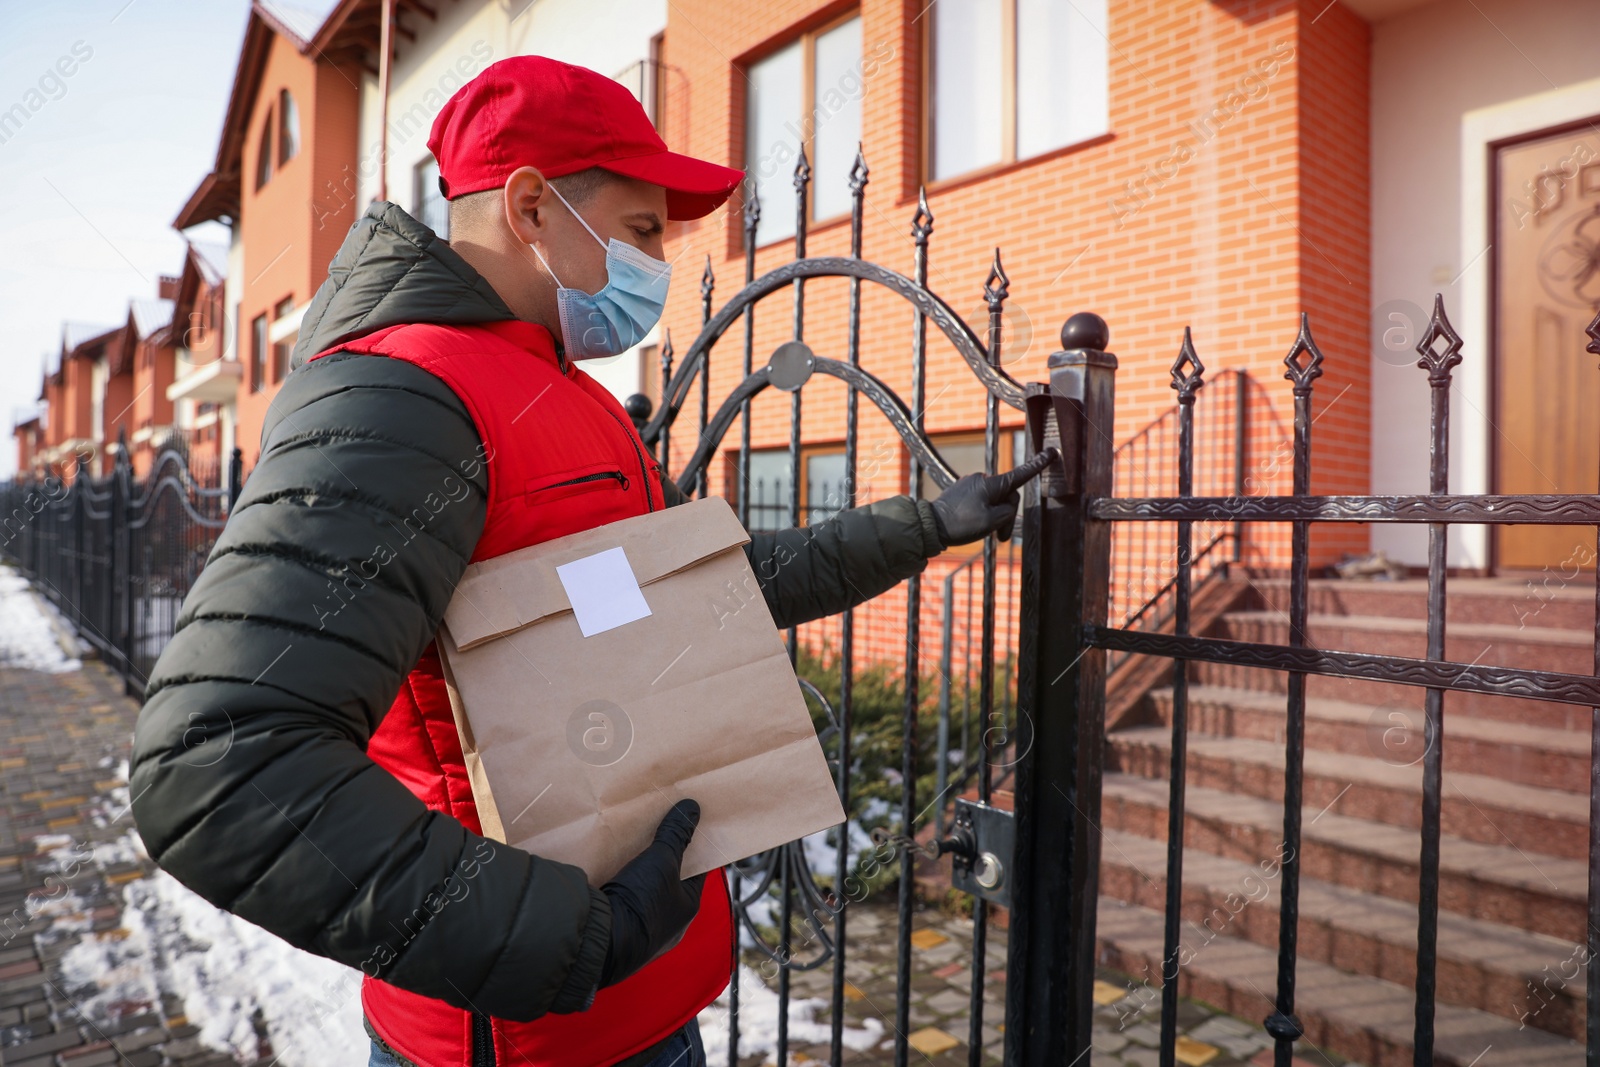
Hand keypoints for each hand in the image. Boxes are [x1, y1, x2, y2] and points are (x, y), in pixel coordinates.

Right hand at [599, 799, 706, 987]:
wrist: (601, 943)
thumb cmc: (642, 903)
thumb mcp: (662, 860)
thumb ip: (676, 834)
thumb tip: (693, 807)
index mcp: (687, 908)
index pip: (696, 873)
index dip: (691, 849)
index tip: (686, 829)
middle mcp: (668, 924)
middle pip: (667, 883)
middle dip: (660, 861)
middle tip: (653, 834)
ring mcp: (641, 931)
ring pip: (643, 894)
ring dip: (636, 876)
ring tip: (629, 849)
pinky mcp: (616, 932)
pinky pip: (622, 904)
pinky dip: (618, 888)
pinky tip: (608, 871)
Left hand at [929, 449, 1055, 546]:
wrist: (930, 527)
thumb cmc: (960, 524)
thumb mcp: (991, 521)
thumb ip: (1006, 511)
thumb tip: (1004, 506)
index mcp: (990, 484)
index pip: (1020, 475)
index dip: (1037, 465)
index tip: (1050, 453)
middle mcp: (981, 480)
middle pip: (1007, 497)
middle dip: (1006, 516)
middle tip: (999, 536)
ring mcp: (970, 485)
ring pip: (994, 502)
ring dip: (994, 518)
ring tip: (984, 532)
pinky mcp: (962, 493)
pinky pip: (981, 503)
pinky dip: (983, 516)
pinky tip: (972, 525)